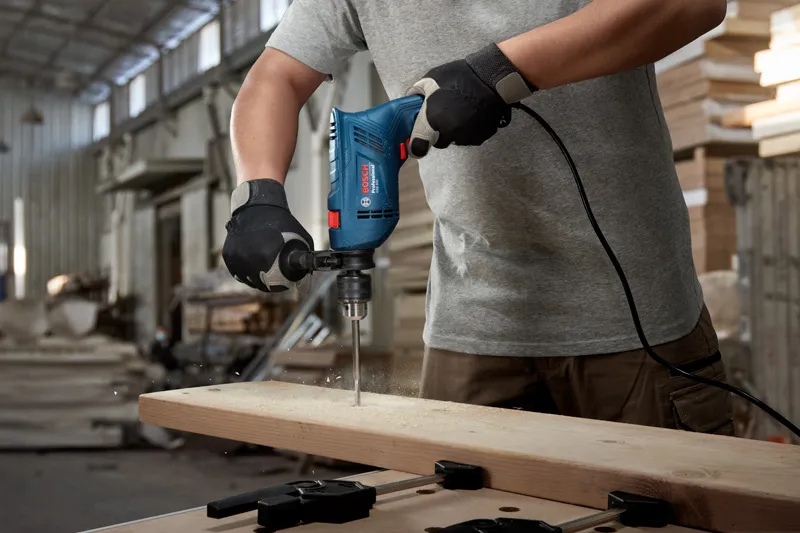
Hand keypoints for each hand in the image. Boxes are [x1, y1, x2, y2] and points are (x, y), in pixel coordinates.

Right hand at [222, 179, 313, 291]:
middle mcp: (248, 259)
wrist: (257, 206)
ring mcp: (236, 257)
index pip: (271, 284)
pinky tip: (252, 265)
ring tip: (262, 271)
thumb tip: (307, 272)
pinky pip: (237, 271)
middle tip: (272, 279)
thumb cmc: (280, 221)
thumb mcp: (300, 238)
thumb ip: (303, 257)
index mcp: (265, 257)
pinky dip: (244, 270)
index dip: (277, 285)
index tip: (281, 283)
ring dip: (254, 278)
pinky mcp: (228, 254)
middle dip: (267, 283)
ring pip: (246, 279)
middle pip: (258, 283)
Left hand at [406, 43, 536, 157]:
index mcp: (432, 121)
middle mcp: (448, 133)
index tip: (416, 143)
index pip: (418, 147)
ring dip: (454, 130)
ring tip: (460, 111)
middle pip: (438, 142)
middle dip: (437, 132)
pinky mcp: (480, 137)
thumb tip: (411, 101)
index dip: (416, 146)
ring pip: (455, 139)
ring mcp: (465, 137)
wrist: (490, 79)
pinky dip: (469, 129)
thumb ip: (417, 94)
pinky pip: (470, 137)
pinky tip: (472, 114)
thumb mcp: (429, 79)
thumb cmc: (458, 77)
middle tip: (442, 116)